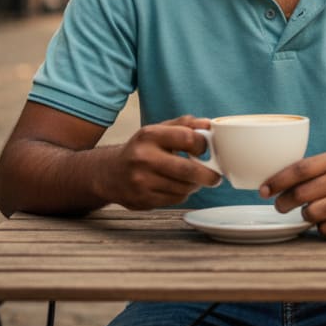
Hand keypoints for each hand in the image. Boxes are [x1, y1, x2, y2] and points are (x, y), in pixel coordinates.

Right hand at [103, 116, 221, 210]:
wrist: (110, 174)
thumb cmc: (140, 149)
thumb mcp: (158, 130)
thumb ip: (184, 125)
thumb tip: (209, 125)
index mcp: (149, 135)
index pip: (187, 138)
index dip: (203, 145)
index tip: (206, 149)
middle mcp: (143, 158)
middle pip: (188, 169)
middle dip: (208, 174)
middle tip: (215, 176)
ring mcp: (142, 181)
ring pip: (184, 187)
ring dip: (195, 185)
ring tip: (194, 179)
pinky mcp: (143, 200)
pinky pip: (175, 199)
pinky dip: (182, 194)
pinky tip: (177, 186)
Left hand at [260, 152, 325, 237]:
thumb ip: (310, 170)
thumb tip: (273, 183)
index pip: (299, 169)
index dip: (277, 181)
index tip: (263, 190)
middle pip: (301, 194)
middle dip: (284, 203)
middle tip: (280, 206)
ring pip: (312, 213)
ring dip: (305, 215)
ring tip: (309, 212)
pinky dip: (321, 228)